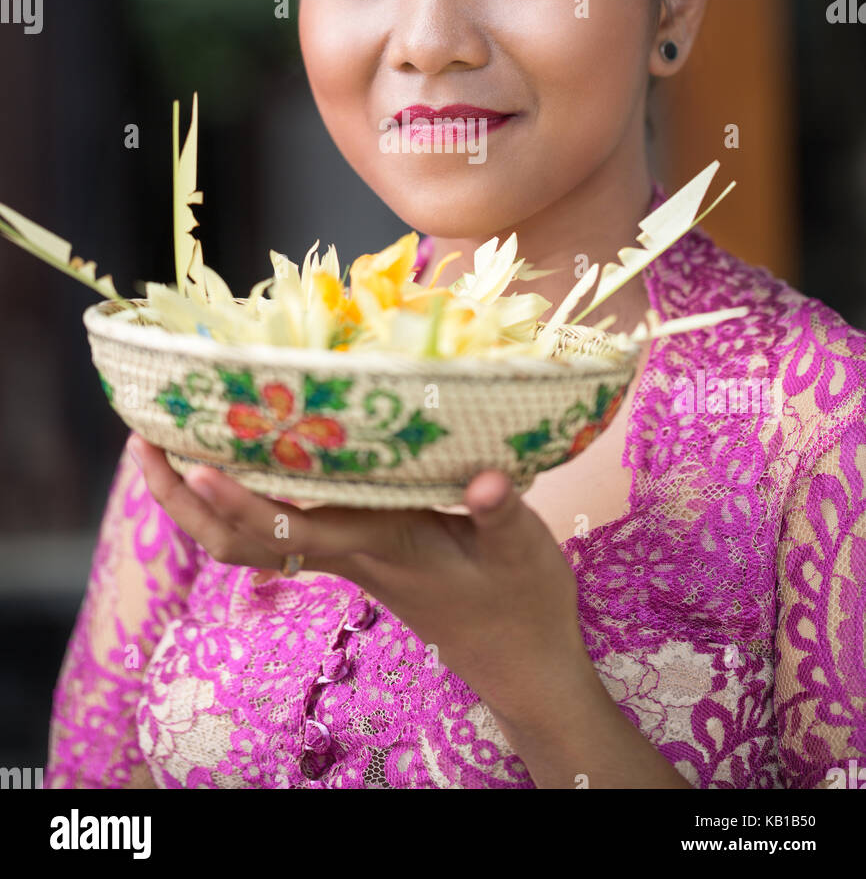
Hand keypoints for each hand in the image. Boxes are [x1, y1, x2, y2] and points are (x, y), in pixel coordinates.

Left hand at [127, 433, 588, 723]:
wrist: (520, 664)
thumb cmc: (522, 604)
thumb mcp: (521, 551)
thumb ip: (498, 512)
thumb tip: (484, 478)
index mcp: (379, 546)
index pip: (291, 529)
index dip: (239, 502)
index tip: (195, 465)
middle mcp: (348, 551)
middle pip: (240, 540)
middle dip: (183, 499)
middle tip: (144, 441)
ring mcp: (348, 556)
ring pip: (253, 538)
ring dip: (202, 499)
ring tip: (171, 441)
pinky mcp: (359, 554)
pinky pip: (283, 529)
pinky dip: (247, 497)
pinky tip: (246, 459)